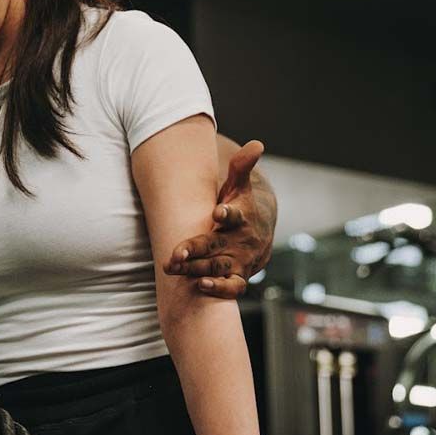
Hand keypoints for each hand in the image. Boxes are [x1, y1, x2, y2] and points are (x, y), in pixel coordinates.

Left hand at [164, 140, 273, 297]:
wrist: (260, 230)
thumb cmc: (241, 204)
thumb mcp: (240, 184)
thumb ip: (242, 167)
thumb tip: (256, 145)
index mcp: (242, 215)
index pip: (236, 214)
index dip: (228, 213)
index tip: (218, 211)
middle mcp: (242, 239)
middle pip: (218, 245)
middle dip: (197, 250)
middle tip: (175, 254)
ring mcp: (240, 259)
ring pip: (219, 268)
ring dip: (197, 269)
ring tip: (176, 268)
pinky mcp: (239, 275)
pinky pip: (233, 287)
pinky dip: (219, 289)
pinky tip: (200, 286)